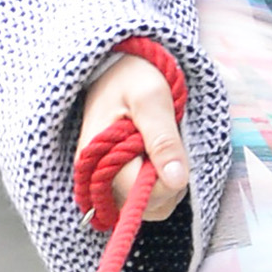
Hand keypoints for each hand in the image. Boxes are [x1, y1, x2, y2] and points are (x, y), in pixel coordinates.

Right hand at [77, 50, 189, 218]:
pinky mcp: (115, 178)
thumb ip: (164, 140)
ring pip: (146, 206)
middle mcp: (95, 174)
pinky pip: (144, 197)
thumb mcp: (152, 99)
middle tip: (171, 146)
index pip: (135, 196)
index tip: (175, 157)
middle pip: (141, 207)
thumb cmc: (133, 75)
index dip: (164, 183)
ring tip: (164, 148)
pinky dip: (160, 182)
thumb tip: (177, 180)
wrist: (119, 64)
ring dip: (165, 183)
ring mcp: (104, 179)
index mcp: (97, 156)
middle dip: (166, 184)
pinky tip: (158, 156)